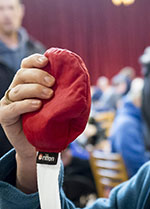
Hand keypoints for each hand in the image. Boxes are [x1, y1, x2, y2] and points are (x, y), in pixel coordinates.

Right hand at [0, 54, 54, 191]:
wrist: (39, 147)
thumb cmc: (52, 123)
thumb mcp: (60, 106)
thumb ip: (66, 94)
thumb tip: (83, 83)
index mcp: (29, 84)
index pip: (26, 65)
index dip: (34, 60)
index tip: (46, 60)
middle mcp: (17, 90)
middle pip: (22, 74)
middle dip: (38, 74)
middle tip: (53, 82)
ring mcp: (9, 103)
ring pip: (18, 89)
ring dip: (34, 89)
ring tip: (49, 95)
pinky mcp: (5, 116)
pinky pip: (12, 108)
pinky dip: (25, 104)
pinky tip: (37, 105)